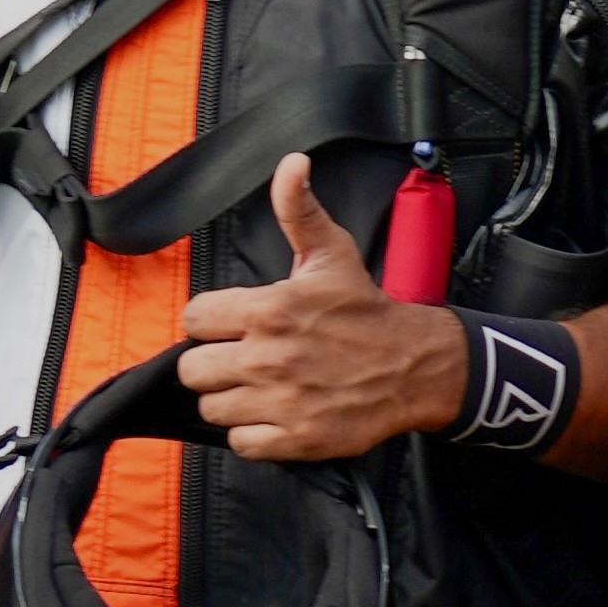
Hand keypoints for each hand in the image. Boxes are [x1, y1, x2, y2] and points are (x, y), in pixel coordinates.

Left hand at [172, 155, 467, 459]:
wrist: (415, 364)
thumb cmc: (365, 310)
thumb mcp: (331, 253)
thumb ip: (299, 210)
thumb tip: (291, 164)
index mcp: (270, 309)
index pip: (193, 319)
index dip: (208, 323)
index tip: (230, 326)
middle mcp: (269, 357)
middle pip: (192, 370)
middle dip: (211, 364)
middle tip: (241, 359)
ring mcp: (281, 400)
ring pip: (212, 407)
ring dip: (230, 399)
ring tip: (259, 386)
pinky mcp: (296, 438)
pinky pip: (241, 443)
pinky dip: (252, 433)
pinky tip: (274, 413)